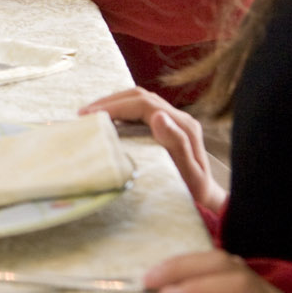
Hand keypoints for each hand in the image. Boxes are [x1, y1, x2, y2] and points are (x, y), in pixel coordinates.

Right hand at [79, 88, 226, 212]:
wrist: (207, 196)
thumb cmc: (194, 190)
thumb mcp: (188, 173)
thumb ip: (177, 144)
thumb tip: (158, 115)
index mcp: (182, 125)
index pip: (143, 104)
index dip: (116, 106)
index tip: (93, 116)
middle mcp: (179, 117)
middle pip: (140, 96)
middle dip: (110, 101)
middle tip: (84, 114)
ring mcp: (174, 119)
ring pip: (139, 99)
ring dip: (114, 103)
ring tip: (92, 114)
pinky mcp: (168, 123)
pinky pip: (141, 108)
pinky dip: (121, 110)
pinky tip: (108, 120)